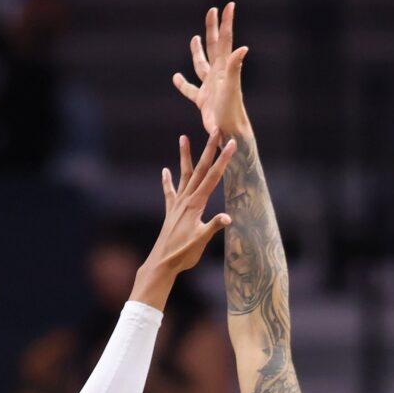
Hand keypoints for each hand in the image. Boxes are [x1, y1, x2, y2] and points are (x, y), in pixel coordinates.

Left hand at [135, 133, 238, 298]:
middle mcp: (186, 199)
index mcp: (196, 204)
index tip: (231, 143)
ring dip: (185, 156)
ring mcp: (177, 204)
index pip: (213, 177)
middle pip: (200, 169)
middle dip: (208, 149)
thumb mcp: (201, 241)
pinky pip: (170, 192)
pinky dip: (168, 180)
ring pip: (184, 174)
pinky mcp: (171, 211)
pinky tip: (165, 171)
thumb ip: (213, 226)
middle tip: (214, 129)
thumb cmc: (184, 253)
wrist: (162, 263)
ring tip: (183, 137)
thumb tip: (228, 217)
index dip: (223, 159)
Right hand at [170, 2, 249, 140]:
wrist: (230, 132)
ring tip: (194, 38)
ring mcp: (210, 86)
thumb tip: (243, 48)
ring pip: (201, 63)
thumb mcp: (231, 88)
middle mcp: (218, 74)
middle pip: (214, 45)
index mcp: (224, 68)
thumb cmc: (231, 112)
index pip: (225, 40)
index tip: (228, 5)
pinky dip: (182, 84)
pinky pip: (190, 89)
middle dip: (213, 28)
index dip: (226, 22)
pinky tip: (176, 78)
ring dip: (198, 50)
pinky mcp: (203, 100)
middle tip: (212, 10)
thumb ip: (234, 67)